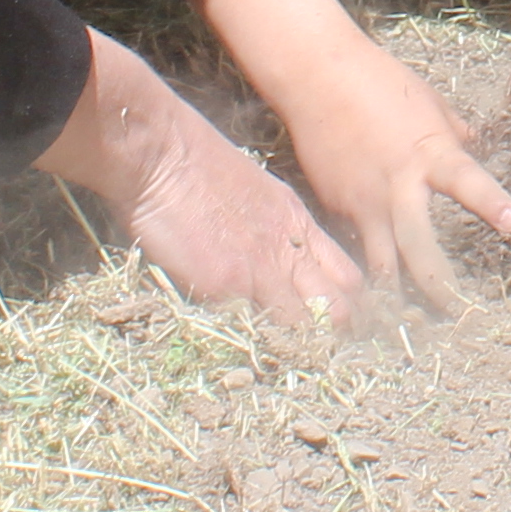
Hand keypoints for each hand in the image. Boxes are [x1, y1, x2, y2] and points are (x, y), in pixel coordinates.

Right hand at [35, 33, 369, 326]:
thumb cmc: (196, 164)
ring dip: (298, 346)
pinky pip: (252, 328)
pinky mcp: (227, 287)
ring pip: (307, 326)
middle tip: (317, 352)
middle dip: (334, 336)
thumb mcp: (257, 192)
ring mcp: (262, 271)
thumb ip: (275, 230)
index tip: (337, 326)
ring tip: (283, 359)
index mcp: (298, 225)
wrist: (161, 153)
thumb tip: (280, 261)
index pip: (349, 278)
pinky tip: (245, 351)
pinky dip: (252, 344)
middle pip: (340, 310)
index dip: (348, 306)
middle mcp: (290, 250)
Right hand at [267, 29, 510, 312]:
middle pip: (419, 248)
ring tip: (413, 324)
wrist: (317, 78)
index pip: (467, 182)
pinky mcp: (338, 207)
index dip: (491, 204)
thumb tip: (473, 146)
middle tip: (458, 312)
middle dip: (438, 286)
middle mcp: (398, 186)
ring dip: (399, 295)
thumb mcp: (429, 103)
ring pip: (382, 263)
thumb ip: (454, 134)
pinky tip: (375, 293)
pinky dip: (368, 269)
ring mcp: (365, 201)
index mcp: (429, 154)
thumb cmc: (379, 81)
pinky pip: (358, 246)